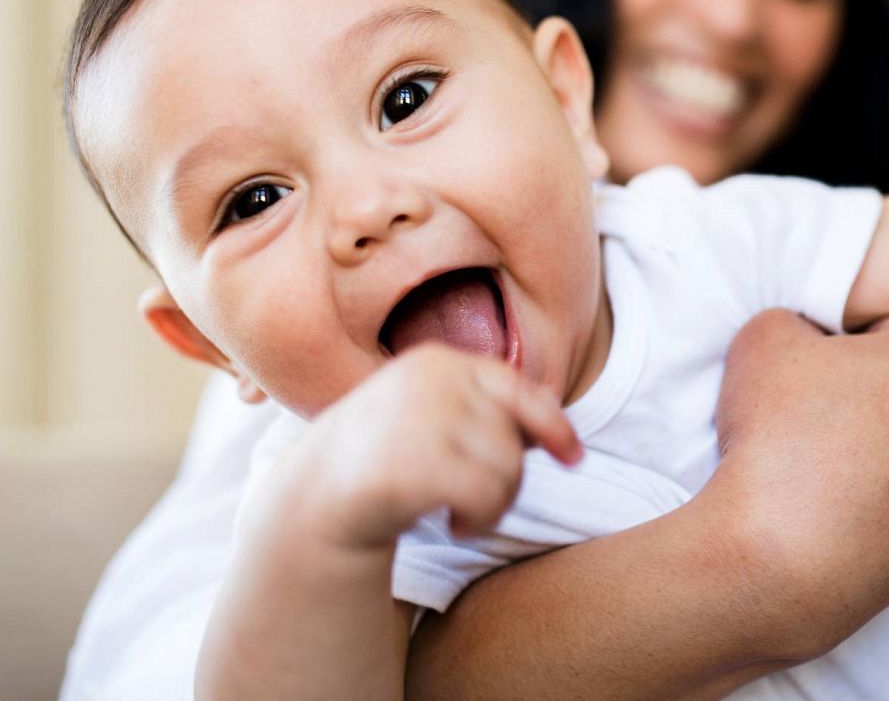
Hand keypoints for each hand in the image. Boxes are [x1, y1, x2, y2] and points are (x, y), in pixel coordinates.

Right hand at [279, 344, 582, 549]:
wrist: (315, 496)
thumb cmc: (385, 456)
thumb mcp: (434, 418)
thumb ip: (487, 415)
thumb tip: (559, 434)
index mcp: (437, 362)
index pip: (516, 388)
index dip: (554, 424)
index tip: (573, 457)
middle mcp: (430, 381)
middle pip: (514, 437)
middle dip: (508, 480)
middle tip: (475, 503)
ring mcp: (418, 419)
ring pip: (507, 469)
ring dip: (494, 506)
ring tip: (461, 514)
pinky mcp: (410, 464)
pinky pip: (485, 498)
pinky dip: (479, 520)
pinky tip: (451, 526)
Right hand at [712, 309, 888, 648]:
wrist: (781, 566)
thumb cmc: (778, 442)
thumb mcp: (765, 337)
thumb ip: (797, 317)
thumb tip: (810, 337)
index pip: (886, 318)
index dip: (837, 337)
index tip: (806, 369)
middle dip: (867, 382)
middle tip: (811, 410)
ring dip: (878, 431)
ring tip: (821, 457)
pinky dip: (884, 481)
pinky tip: (838, 495)